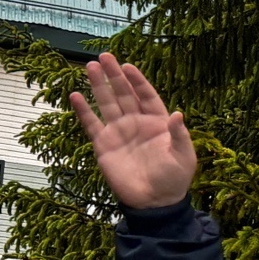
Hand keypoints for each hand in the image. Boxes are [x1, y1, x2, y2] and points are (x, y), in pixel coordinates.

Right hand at [68, 54, 195, 209]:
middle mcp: (136, 123)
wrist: (154, 202)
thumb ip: (179, 135)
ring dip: (99, 86)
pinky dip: (83, 111)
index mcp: (157, 123)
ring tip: (90, 67)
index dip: (138, 81)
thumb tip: (178, 114)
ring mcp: (119, 132)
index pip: (146, 96)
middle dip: (114, 76)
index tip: (128, 66)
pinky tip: (75, 96)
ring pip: (107, 104)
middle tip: (104, 57)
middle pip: (124, 94)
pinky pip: (91, 124)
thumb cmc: (173, 180)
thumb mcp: (183, 157)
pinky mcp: (104, 145)